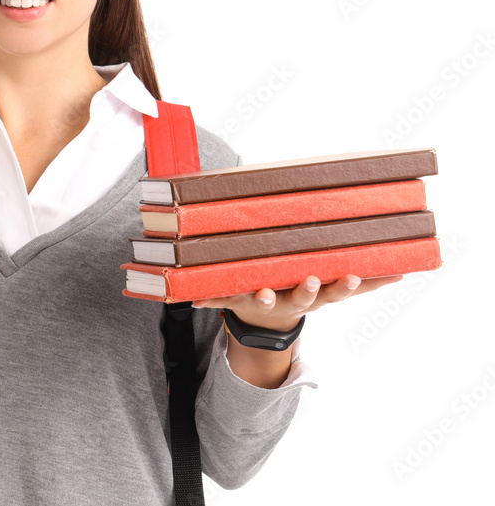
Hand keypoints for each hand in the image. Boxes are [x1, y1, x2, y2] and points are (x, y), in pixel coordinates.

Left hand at [191, 274, 405, 331]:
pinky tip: (188, 299)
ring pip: (260, 299)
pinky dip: (204, 299)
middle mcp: (289, 301)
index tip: (349, 277)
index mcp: (314, 297)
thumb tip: (407, 271)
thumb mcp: (331, 291)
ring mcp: (261, 301)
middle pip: (301, 298)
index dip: (342, 286)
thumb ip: (367, 282)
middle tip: (309, 281)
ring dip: (259, 296)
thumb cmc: (301, 293)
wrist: (265, 323)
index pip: (334, 292)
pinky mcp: (235, 301)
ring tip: (258, 291)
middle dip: (305, 290)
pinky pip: (217, 299)